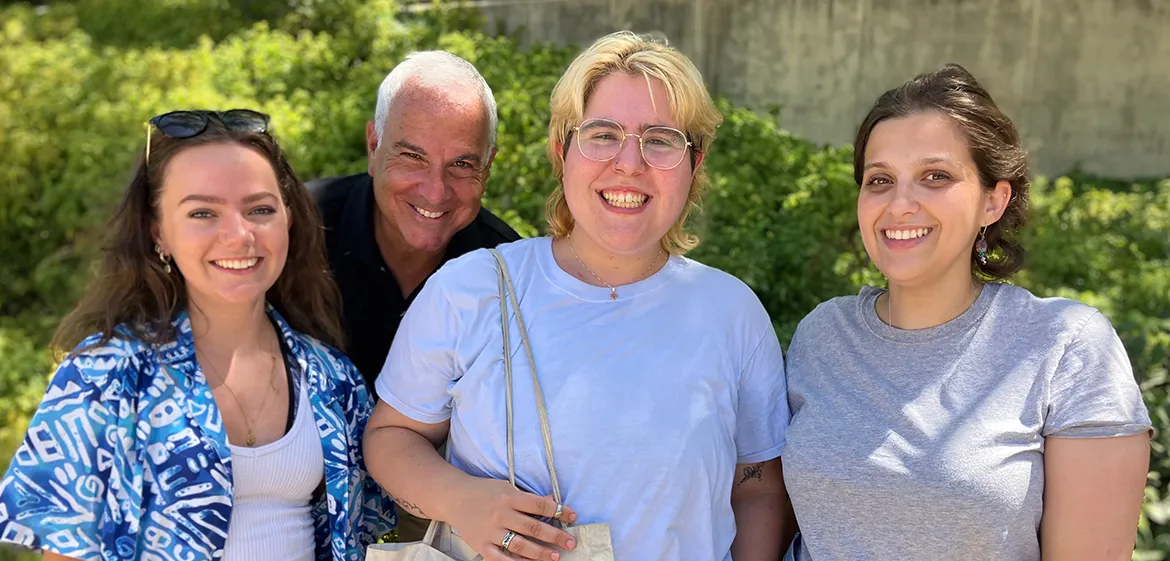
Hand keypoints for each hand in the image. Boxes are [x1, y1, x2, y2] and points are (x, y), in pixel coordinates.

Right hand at [445, 477, 578, 560]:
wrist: (454, 497)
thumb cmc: (484, 491)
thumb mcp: (507, 487)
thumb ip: (529, 497)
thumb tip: (553, 501)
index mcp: (509, 497)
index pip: (539, 505)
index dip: (559, 511)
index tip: (573, 516)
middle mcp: (501, 514)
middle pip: (533, 527)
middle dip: (555, 536)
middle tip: (570, 542)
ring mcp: (491, 531)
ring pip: (519, 545)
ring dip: (539, 552)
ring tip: (555, 556)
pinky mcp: (481, 544)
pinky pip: (500, 558)